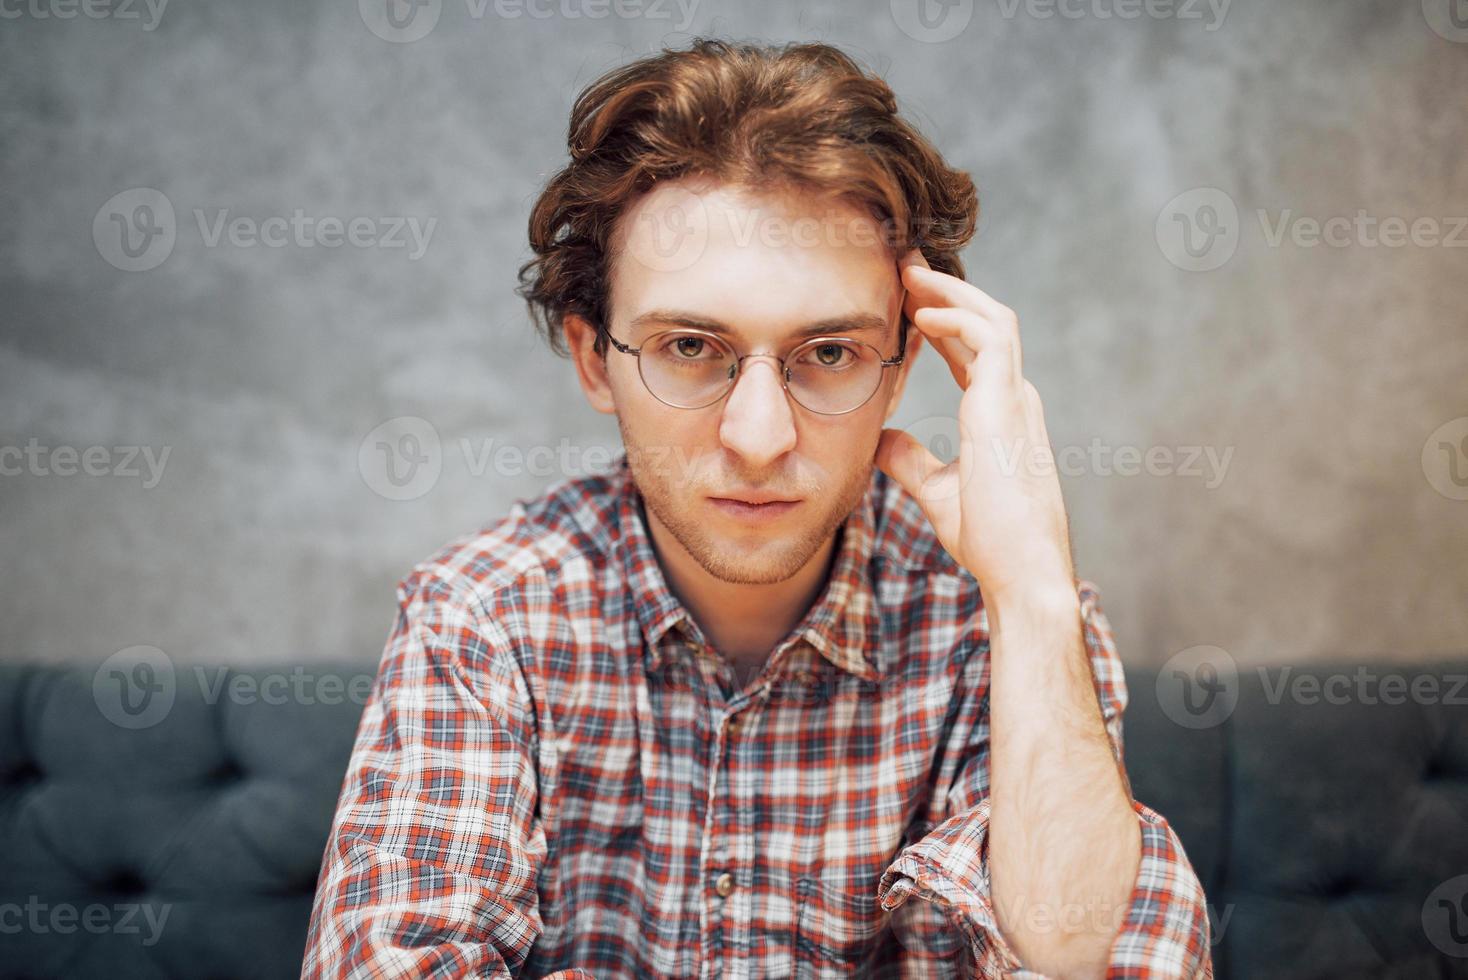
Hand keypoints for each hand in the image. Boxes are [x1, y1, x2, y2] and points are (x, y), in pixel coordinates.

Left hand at [875, 249, 1075, 606]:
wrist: (1020, 571)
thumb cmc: (989, 539)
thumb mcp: (937, 490)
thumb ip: (910, 460)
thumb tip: (878, 438)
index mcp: (1000, 414)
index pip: (972, 349)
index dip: (940, 319)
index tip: (905, 298)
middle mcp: (1013, 398)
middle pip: (985, 320)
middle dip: (945, 288)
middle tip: (902, 264)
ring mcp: (1016, 399)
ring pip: (993, 318)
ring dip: (951, 290)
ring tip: (908, 270)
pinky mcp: (1009, 406)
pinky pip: (990, 340)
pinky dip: (957, 319)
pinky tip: (922, 313)